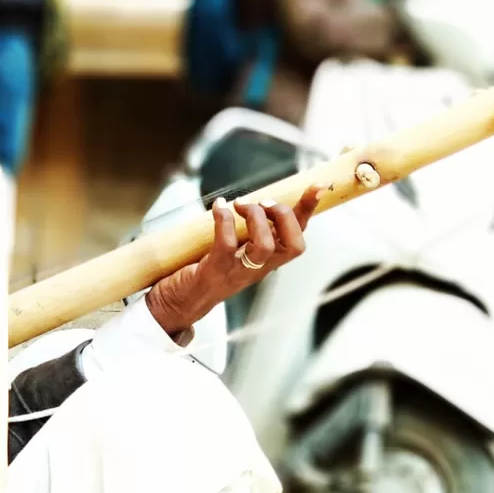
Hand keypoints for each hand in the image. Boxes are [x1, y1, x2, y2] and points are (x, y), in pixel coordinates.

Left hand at [145, 186, 322, 338]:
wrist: (176, 305)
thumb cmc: (202, 273)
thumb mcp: (231, 251)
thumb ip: (243, 232)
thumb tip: (249, 199)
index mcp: (265, 263)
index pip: (296, 238)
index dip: (308, 212)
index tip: (318, 187)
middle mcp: (258, 270)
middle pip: (293, 246)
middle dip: (284, 216)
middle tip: (262, 201)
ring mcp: (237, 273)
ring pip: (265, 246)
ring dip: (256, 218)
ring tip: (240, 204)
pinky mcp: (214, 272)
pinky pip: (226, 244)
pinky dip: (224, 219)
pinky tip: (218, 207)